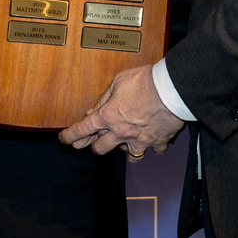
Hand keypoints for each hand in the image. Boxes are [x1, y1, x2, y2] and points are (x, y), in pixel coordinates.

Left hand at [59, 65, 185, 159]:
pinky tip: (152, 139)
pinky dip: (152, 146)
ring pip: (128, 156)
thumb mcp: (118, 82)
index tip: (64, 140)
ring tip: (125, 142)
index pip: (82, 130)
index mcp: (108, 116)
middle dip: (95, 145)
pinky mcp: (157, 142)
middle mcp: (121, 132)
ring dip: (124, 149)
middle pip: (100, 149)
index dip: (70, 136)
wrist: (172, 88)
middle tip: (95, 141)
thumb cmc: (145, 81)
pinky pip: (153, 151)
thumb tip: (93, 110)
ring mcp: (139, 140)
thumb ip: (104, 99)